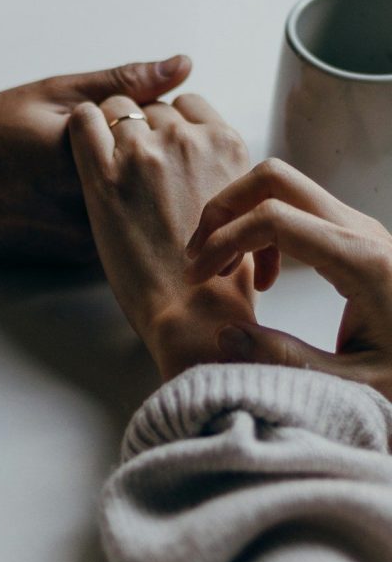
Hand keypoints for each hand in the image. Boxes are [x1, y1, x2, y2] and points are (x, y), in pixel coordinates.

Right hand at [0, 56, 190, 261]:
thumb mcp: (49, 94)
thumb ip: (120, 83)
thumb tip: (181, 65)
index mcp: (89, 160)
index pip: (163, 135)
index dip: (152, 117)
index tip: (127, 110)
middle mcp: (92, 209)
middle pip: (157, 177)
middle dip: (150, 153)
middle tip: (107, 137)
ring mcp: (84, 240)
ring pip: (140, 208)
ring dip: (136, 185)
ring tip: (78, 166)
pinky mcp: (74, 259)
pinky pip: (117, 230)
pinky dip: (115, 208)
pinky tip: (73, 191)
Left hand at [68, 93, 254, 380]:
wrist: (193, 311)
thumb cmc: (219, 273)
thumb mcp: (241, 206)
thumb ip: (222, 171)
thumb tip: (203, 161)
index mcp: (226, 144)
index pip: (188, 104)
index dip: (169, 123)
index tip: (159, 147)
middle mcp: (187, 139)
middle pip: (151, 107)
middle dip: (140, 128)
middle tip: (130, 165)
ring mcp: (145, 153)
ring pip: (117, 107)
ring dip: (110, 128)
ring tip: (107, 164)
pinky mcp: (104, 175)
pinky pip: (83, 119)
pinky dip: (82, 126)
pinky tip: (83, 148)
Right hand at [186, 158, 391, 398]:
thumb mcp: (355, 383)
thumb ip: (288, 360)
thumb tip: (225, 334)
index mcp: (362, 262)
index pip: (273, 219)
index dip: (223, 241)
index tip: (198, 277)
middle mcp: (360, 231)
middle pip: (274, 179)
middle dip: (224, 208)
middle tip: (199, 253)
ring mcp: (357, 228)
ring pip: (280, 188)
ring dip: (238, 217)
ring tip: (220, 268)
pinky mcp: (352, 236)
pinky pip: (294, 210)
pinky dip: (260, 231)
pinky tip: (261, 279)